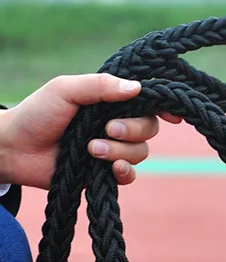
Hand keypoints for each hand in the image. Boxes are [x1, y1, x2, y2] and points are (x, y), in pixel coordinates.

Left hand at [0, 73, 181, 189]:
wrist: (13, 149)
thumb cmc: (37, 114)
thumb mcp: (66, 90)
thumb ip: (100, 86)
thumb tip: (138, 88)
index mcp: (110, 101)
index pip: (147, 102)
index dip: (164, 107)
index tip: (173, 115)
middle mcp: (116, 124)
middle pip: (149, 128)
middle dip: (132, 129)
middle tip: (106, 129)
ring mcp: (112, 149)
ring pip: (141, 152)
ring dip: (120, 151)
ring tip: (91, 150)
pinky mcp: (103, 173)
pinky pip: (129, 175)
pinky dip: (124, 172)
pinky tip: (110, 168)